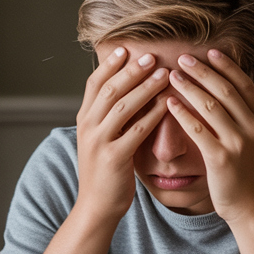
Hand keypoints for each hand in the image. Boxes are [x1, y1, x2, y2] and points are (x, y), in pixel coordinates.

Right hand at [75, 46, 168, 222]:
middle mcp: (88, 126)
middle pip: (109, 89)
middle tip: (151, 55)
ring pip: (122, 106)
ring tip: (165, 73)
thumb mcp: (104, 137)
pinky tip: (168, 104)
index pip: (94, 83)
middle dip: (131, 70)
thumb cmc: (108, 169)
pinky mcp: (113, 157)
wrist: (97, 205)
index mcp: (85, 118)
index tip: (127, 47)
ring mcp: (99, 141)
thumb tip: (132, 89)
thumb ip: (113, 115)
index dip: (110, 64)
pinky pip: (135, 131)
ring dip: (145, 87)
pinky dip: (152, 115)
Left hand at [165, 49, 253, 223]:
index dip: (226, 66)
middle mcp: (253, 128)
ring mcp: (238, 143)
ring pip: (210, 106)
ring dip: (189, 87)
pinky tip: (168, 103)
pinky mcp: (221, 158)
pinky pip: (198, 130)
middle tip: (183, 57)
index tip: (209, 51)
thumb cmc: (251, 170)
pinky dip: (182, 113)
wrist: (253, 206)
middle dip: (203, 71)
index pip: (244, 84)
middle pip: (225, 90)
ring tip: (171, 75)